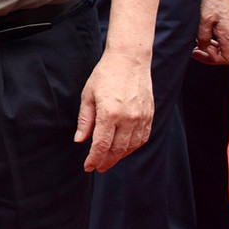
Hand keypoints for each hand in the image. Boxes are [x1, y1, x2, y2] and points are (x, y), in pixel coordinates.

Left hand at [74, 48, 153, 171]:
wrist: (129, 60)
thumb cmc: (105, 75)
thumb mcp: (88, 96)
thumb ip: (85, 120)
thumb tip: (80, 140)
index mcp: (109, 113)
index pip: (101, 145)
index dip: (94, 159)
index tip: (88, 167)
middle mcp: (127, 118)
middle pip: (117, 150)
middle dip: (106, 161)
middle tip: (98, 167)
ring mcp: (141, 118)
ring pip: (131, 147)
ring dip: (119, 157)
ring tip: (109, 160)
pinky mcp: (149, 116)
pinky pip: (142, 138)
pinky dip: (132, 147)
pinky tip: (124, 149)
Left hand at [193, 0, 228, 63]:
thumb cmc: (217, 2)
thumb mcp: (204, 20)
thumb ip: (203, 36)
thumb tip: (202, 47)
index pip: (228, 59)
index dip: (213, 59)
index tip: (200, 51)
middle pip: (226, 55)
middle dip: (209, 54)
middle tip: (196, 49)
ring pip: (225, 47)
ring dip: (212, 47)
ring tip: (200, 40)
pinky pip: (227, 39)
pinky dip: (217, 40)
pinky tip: (208, 32)